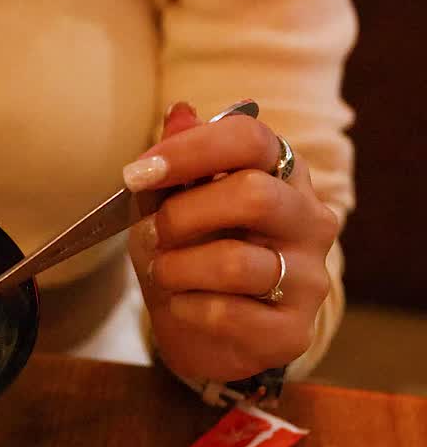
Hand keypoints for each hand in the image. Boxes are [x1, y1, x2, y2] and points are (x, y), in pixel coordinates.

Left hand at [124, 102, 340, 382]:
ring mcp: (308, 277)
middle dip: (182, 215)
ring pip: (235, 261)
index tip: (138, 173)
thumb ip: (176, 165)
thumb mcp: (169, 207)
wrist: (201, 334)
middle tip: (155, 233)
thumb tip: (180, 112)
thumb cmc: (189, 257)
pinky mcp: (292, 330)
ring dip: (176, 268)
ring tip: (165, 273)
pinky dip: (185, 307)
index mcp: (281, 174)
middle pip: (253, 194)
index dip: (190, 150)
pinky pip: (226, 312)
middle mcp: (308, 219)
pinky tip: (182, 305)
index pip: (251, 138)